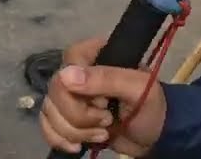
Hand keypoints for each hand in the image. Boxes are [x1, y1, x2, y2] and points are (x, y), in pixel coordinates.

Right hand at [40, 37, 167, 156]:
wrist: (154, 137)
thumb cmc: (151, 107)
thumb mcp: (138, 89)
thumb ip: (107, 78)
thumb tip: (65, 75)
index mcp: (99, 54)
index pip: (70, 60)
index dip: (81, 87)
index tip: (104, 101)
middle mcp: (80, 72)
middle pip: (56, 90)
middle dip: (79, 115)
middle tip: (107, 120)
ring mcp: (71, 96)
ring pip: (50, 111)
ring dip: (74, 130)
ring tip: (103, 133)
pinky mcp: (66, 118)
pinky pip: (46, 126)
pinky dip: (59, 139)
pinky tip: (78, 146)